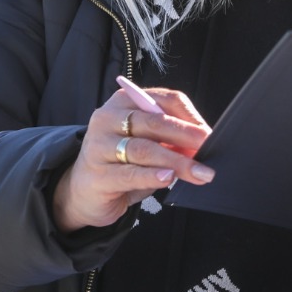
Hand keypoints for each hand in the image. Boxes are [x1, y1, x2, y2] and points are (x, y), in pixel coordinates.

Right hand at [51, 86, 213, 232]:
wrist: (83, 191)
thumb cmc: (123, 162)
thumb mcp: (148, 142)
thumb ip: (171, 138)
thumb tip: (204, 143)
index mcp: (125, 101)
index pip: (165, 99)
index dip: (191, 117)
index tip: (208, 134)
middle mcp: (108, 118)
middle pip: (155, 122)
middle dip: (186, 136)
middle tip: (208, 149)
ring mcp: (99, 146)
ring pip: (144, 149)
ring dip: (177, 161)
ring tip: (199, 172)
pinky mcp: (97, 175)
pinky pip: (130, 173)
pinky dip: (152, 175)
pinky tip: (169, 177)